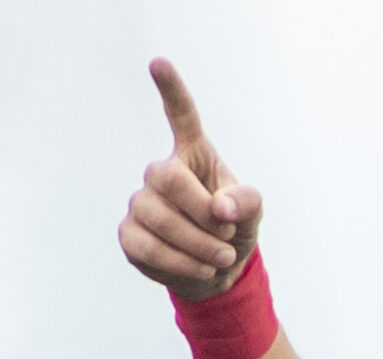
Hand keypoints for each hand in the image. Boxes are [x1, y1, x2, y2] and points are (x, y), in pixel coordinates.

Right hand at [119, 59, 264, 300]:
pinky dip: (181, 263)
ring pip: (159, 218)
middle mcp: (161, 173)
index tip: (158, 62)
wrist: (215, 272)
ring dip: (199, 245)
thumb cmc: (232, 231)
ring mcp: (141, 202)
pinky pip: (149, 247)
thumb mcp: (252, 214)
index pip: (181, 116)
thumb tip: (221, 208)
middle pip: (167, 177)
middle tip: (227, 234)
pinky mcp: (129, 234)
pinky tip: (201, 269)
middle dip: (201, 212)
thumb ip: (247, 202)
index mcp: (193, 156)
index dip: (171, 90)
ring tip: (221, 257)